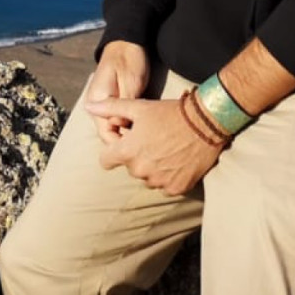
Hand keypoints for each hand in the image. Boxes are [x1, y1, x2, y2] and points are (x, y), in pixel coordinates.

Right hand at [85, 40, 149, 143]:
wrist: (126, 42)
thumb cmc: (129, 59)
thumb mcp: (130, 81)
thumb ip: (125, 104)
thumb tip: (121, 125)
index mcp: (96, 101)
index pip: (106, 135)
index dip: (124, 145)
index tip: (144, 147)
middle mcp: (96, 107)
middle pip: (111, 136)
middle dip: (129, 142)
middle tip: (151, 145)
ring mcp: (103, 106)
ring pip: (116, 130)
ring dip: (131, 135)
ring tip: (151, 137)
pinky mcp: (113, 104)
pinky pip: (120, 122)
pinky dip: (132, 127)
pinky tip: (147, 127)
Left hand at [87, 95, 223, 196]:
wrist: (205, 123)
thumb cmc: (169, 113)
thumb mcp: (138, 106)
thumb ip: (110, 108)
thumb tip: (88, 106)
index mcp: (128, 152)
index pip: (106, 161)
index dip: (112, 151)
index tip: (123, 143)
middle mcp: (141, 171)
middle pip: (130, 167)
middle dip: (136, 156)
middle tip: (152, 140)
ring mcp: (159, 182)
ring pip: (147, 177)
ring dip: (152, 167)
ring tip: (166, 148)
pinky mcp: (176, 189)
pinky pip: (165, 186)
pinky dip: (169, 176)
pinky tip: (177, 160)